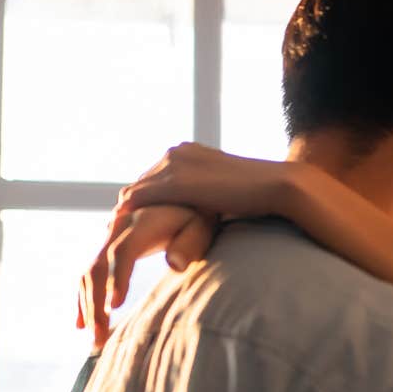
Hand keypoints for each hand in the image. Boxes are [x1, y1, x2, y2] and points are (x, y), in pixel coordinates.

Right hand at [76, 205, 214, 349]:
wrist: (182, 196)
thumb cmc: (199, 216)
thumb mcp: (202, 226)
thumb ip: (190, 244)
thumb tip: (174, 265)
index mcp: (142, 222)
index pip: (123, 252)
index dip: (117, 278)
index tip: (115, 306)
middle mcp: (118, 228)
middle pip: (98, 267)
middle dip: (96, 304)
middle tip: (100, 338)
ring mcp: (109, 239)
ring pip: (89, 274)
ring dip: (89, 307)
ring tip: (96, 340)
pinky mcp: (107, 248)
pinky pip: (90, 274)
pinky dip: (84, 298)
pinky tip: (82, 324)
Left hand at [116, 142, 311, 218]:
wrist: (279, 185)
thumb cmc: (261, 197)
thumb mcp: (226, 193)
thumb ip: (208, 196)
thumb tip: (208, 209)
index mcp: (189, 152)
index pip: (154, 177)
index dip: (143, 201)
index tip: (132, 223)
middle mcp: (177, 153)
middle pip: (140, 184)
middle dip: (129, 208)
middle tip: (114, 233)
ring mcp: (176, 165)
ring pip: (135, 193)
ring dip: (123, 215)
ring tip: (113, 239)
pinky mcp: (177, 182)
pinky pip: (140, 200)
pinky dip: (127, 218)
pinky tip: (120, 235)